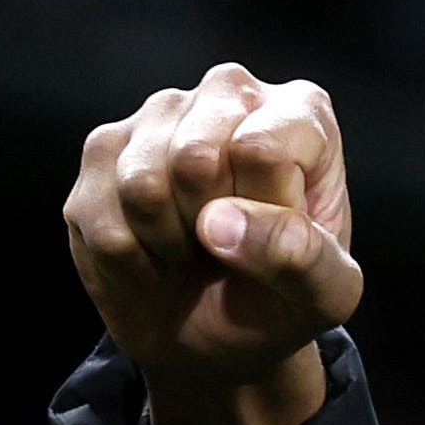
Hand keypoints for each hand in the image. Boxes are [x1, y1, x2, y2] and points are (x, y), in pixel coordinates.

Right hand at [62, 64, 364, 424]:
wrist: (218, 332)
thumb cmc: (283, 299)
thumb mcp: (324, 295)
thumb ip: (300, 257)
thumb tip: (218, 223)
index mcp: (302, 112)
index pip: (264, 151)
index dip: (265, 217)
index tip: (279, 241)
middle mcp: (229, 92)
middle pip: (194, 158)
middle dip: (210, 229)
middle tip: (230, 246)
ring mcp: (160, 112)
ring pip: (141, 184)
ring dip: (169, 244)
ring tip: (194, 247)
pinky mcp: (104, 146)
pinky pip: (100, 215)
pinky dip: (130, 259)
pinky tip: (155, 250)